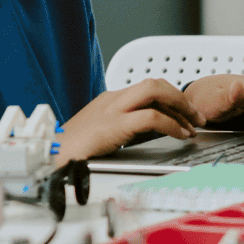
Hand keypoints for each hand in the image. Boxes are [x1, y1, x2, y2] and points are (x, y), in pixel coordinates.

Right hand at [58, 79, 199, 164]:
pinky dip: (171, 125)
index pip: (149, 89)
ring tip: (194, 123)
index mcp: (110, 100)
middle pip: (155, 83)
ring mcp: (112, 110)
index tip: (186, 113)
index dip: (172, 99)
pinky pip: (150, 118)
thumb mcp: (102, 134)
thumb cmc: (72, 152)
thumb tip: (153, 131)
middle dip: (181, 97)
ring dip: (180, 105)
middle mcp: (112, 99)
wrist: (46, 160)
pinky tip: (181, 135)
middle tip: (197, 116)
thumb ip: (124, 128)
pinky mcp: (112, 126)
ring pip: (154, 91)